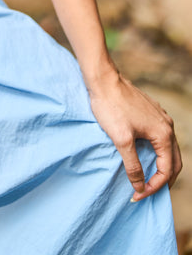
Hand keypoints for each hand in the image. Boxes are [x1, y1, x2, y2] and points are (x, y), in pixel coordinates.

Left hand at [87, 67, 181, 201]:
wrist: (103, 80)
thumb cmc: (111, 107)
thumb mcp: (121, 140)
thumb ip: (133, 166)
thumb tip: (140, 187)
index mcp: (163, 134)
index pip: (166, 170)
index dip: (154, 187)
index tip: (137, 196)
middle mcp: (167, 126)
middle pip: (173, 161)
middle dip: (162, 180)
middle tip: (148, 193)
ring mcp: (160, 117)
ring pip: (168, 149)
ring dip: (161, 167)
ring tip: (148, 179)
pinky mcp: (151, 112)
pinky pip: (160, 138)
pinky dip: (157, 153)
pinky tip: (144, 156)